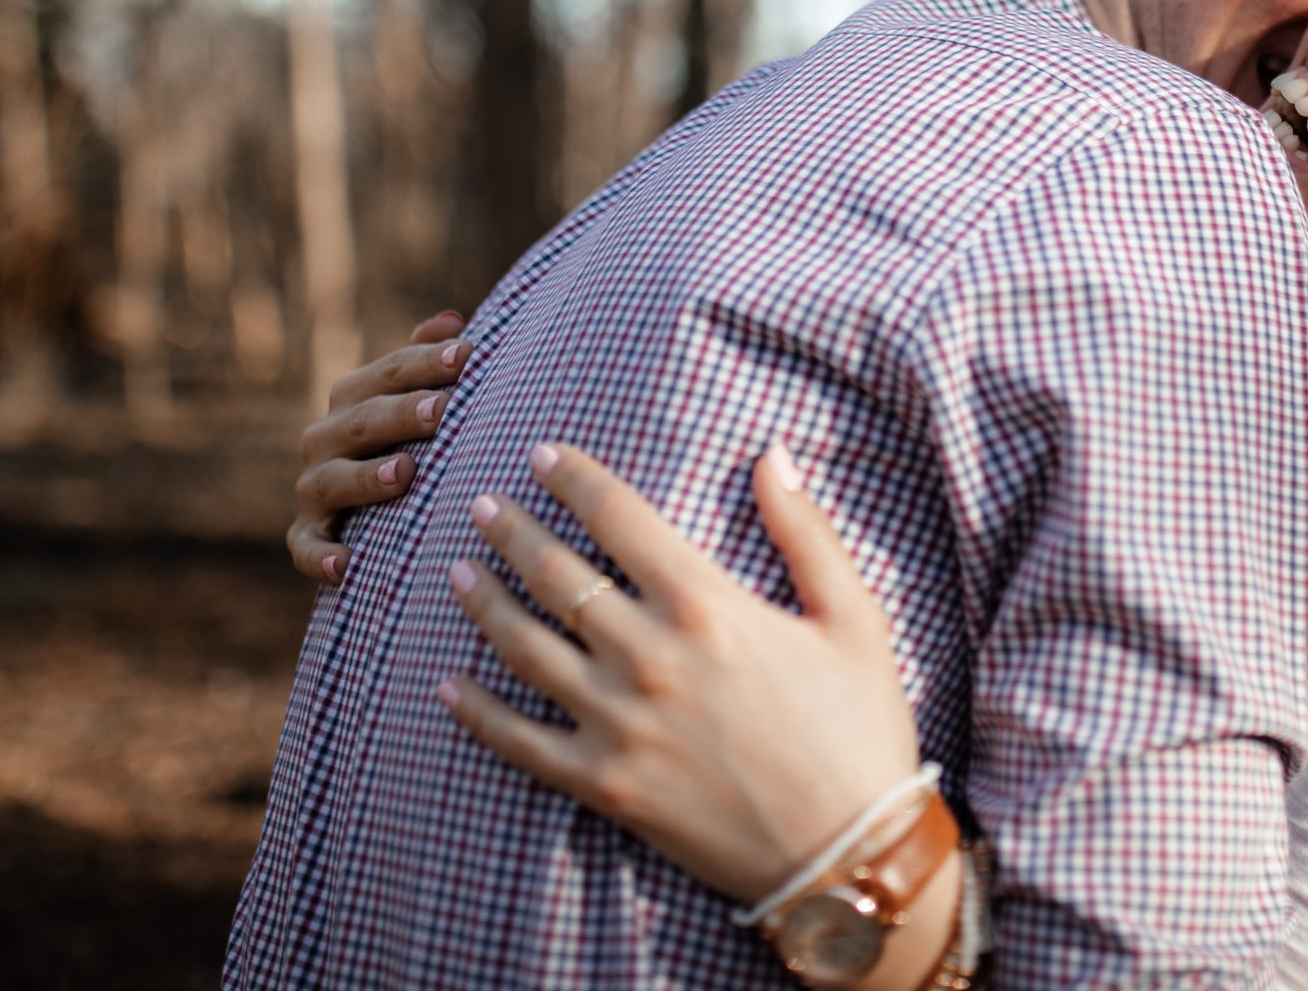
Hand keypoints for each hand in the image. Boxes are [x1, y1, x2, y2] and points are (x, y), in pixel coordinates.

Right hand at [286, 310, 473, 583]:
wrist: (366, 514)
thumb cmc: (407, 441)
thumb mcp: (415, 399)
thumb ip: (427, 359)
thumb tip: (452, 321)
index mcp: (353, 397)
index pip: (390, 372)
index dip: (427, 362)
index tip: (469, 355)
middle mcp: (325, 438)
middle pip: (364, 420)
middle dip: (403, 414)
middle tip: (443, 411)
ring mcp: (313, 488)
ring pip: (333, 479)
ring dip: (365, 477)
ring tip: (404, 473)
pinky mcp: (307, 536)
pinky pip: (308, 547)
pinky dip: (323, 556)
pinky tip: (348, 563)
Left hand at [437, 442, 920, 906]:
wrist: (848, 855)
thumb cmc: (859, 728)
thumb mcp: (854, 617)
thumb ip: (806, 530)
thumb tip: (773, 454)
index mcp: (706, 606)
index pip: (619, 518)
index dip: (574, 478)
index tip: (542, 453)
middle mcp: (650, 657)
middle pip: (557, 574)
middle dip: (512, 530)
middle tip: (482, 504)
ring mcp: (619, 724)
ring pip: (525, 647)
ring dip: (484, 602)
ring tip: (459, 572)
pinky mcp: (605, 785)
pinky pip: (520, 742)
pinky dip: (477, 712)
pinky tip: (449, 684)